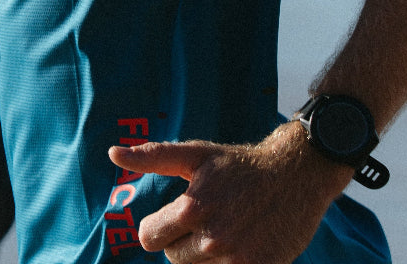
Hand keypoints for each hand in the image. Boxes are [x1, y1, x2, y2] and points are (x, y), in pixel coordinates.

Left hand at [108, 121, 351, 263]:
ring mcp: (238, 260)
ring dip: (206, 257)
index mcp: (191, 208)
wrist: (294, 176)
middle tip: (205, 221)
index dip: (158, 227)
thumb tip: (112, 153)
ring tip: (224, 231)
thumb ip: (152, 156)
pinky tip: (239, 246)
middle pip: (174, 258)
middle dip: (182, 242)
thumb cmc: (237, 165)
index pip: (149, 237)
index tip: (174, 218)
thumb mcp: (194, 154)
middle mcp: (213, 239)